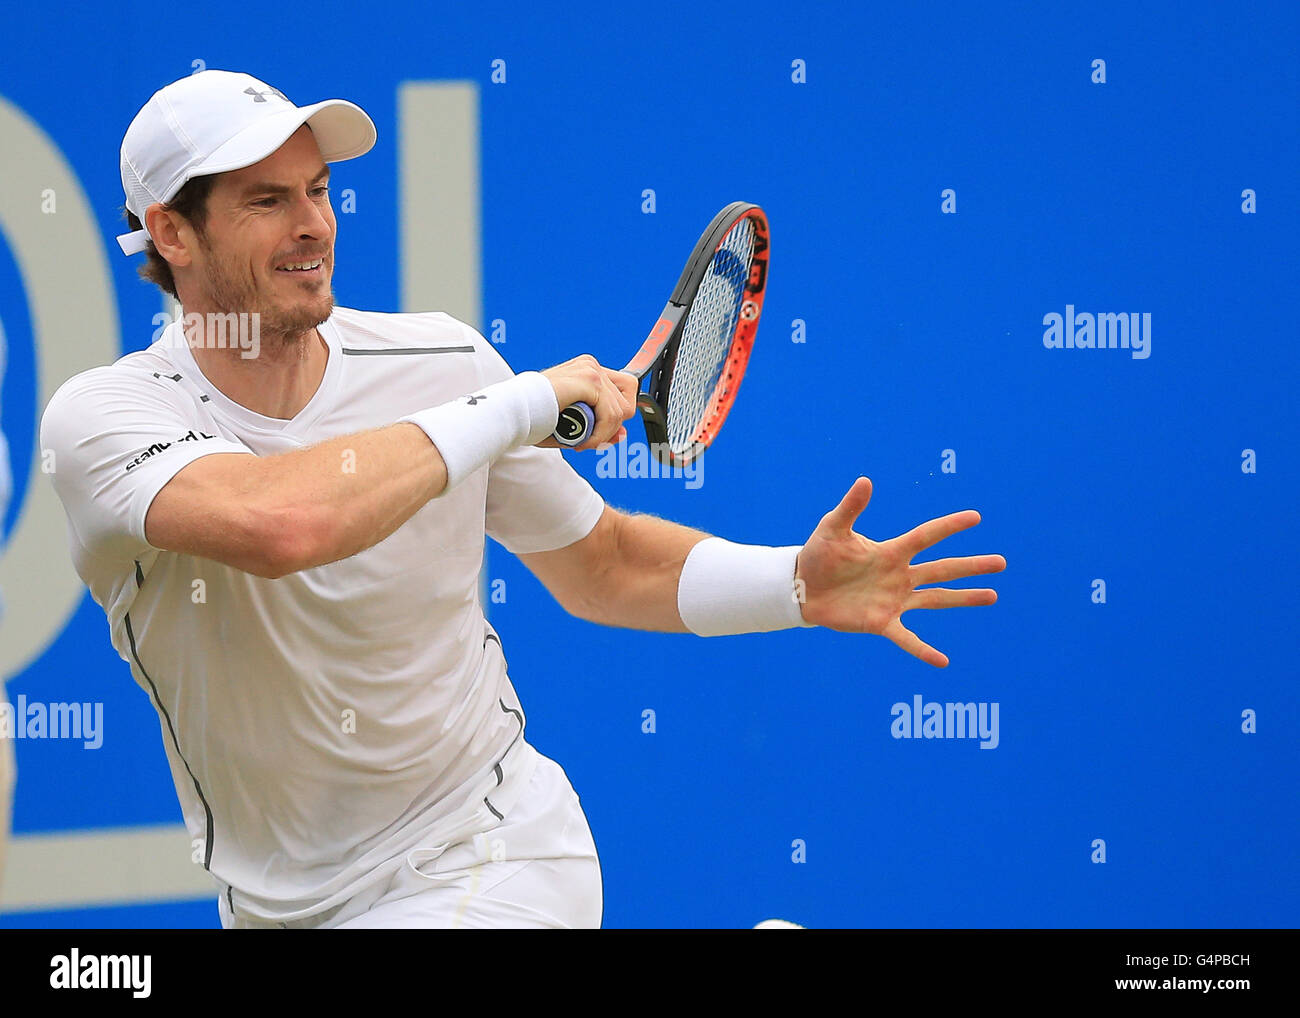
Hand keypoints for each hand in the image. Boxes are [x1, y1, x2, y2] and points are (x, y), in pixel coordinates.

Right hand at [535, 355, 637, 450]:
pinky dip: (600, 434)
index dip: (619, 415)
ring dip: (603, 434)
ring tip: (581, 442)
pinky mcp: (589, 380)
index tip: (604, 435)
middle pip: (627, 401)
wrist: (511, 412)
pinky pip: (610, 414)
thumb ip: (600, 428)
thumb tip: (622, 434)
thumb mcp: (574, 425)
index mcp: (587, 370)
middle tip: (589, 441)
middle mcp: (591, 366)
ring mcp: (591, 370)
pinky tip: (583, 441)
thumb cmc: (535, 418)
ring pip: (620, 411)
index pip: (624, 389)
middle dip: (611, 428)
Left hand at [795, 477, 1005, 667]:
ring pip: (936, 599)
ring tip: (992, 595)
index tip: (976, 517)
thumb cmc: (818, 555)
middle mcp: (899, 576)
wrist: (801, 587)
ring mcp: (893, 600)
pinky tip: (942, 661)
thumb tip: (865, 480)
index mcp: (890, 552)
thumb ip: (851, 508)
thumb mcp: (833, 529)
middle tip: (1001, 562)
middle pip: (942, 570)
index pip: (926, 536)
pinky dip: (923, 650)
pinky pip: (907, 638)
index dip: (949, 527)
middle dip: (971, 566)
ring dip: (964, 598)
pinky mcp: (881, 622)